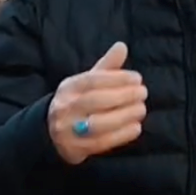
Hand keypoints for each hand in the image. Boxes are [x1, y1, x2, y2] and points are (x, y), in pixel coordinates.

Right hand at [48, 42, 148, 165]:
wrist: (52, 133)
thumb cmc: (78, 102)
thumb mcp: (88, 83)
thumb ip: (107, 67)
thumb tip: (122, 46)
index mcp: (69, 87)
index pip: (92, 80)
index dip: (117, 78)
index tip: (137, 79)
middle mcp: (65, 107)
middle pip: (95, 101)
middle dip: (123, 96)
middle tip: (143, 93)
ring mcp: (68, 129)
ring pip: (98, 123)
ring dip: (124, 116)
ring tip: (141, 110)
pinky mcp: (76, 148)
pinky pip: (101, 142)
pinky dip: (121, 135)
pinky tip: (136, 127)